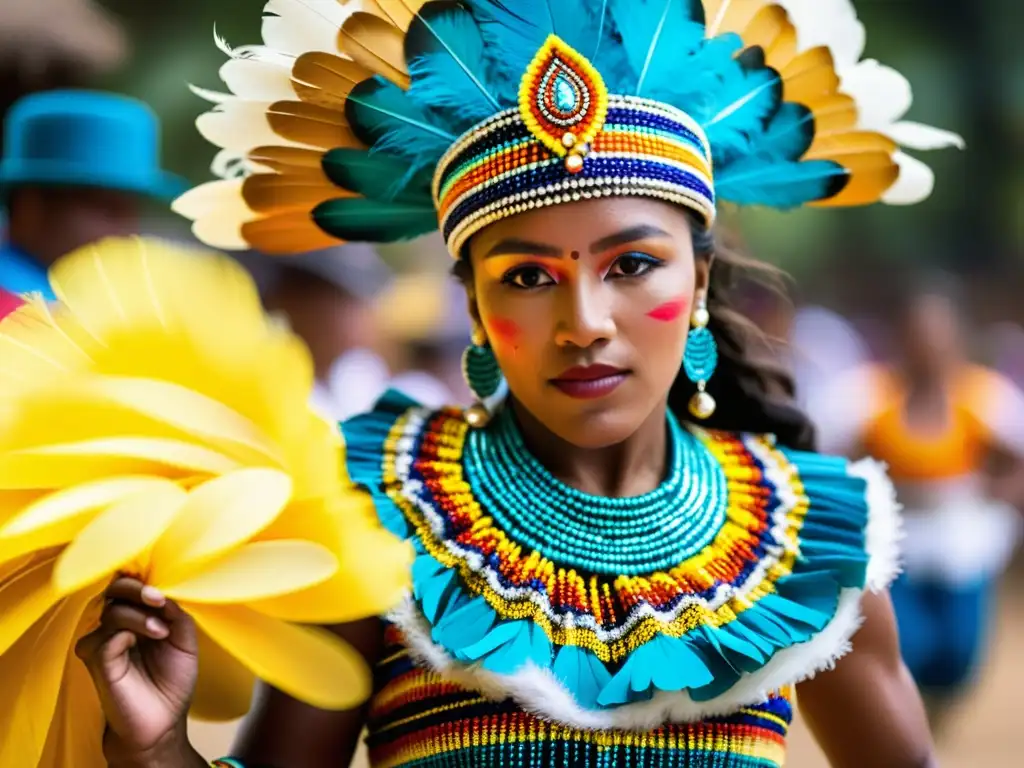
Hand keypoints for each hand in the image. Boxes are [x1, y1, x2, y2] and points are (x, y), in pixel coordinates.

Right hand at [76, 577, 198, 762]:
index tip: (166, 586)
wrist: (164, 722)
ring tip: (162, 631)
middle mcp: (115, 625)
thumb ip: (177, 613)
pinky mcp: (96, 661)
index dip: (146, 580)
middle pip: (115, 590)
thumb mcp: (185, 640)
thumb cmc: (172, 681)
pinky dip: (130, 632)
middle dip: (138, 589)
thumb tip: (166, 590)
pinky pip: (107, 636)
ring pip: (113, 612)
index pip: (131, 586)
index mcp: (136, 616)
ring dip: (141, 615)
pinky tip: (152, 638)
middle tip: (158, 598)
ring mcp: (102, 642)